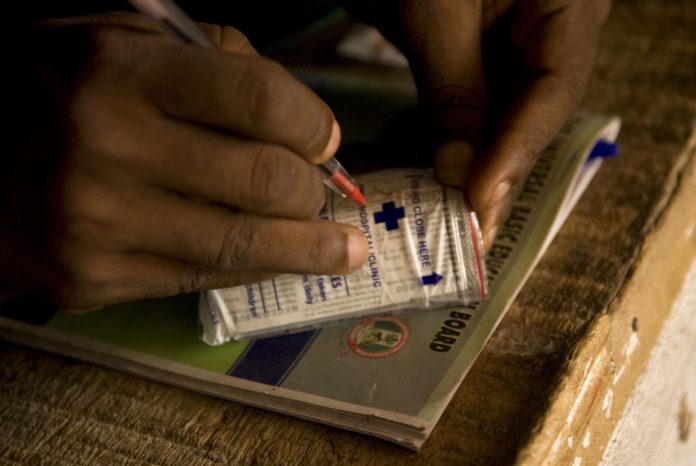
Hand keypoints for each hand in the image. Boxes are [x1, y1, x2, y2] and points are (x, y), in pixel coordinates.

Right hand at [0, 13, 366, 309]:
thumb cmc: (54, 89)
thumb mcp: (120, 40)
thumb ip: (211, 60)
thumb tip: (300, 122)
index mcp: (118, 71)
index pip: (257, 99)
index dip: (311, 123)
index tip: (327, 139)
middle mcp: (106, 148)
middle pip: (262, 181)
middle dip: (311, 190)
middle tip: (321, 191)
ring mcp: (96, 225)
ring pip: (241, 247)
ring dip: (308, 249)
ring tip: (343, 251)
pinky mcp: (89, 281)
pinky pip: (200, 280)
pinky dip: (251, 269)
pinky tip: (275, 259)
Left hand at [347, 0, 609, 246]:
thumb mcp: (438, 14)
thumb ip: (455, 93)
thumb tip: (457, 171)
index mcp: (568, 6)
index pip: (553, 94)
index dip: (516, 152)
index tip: (478, 200)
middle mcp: (553, 32)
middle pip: (533, 116)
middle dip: (498, 173)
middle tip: (470, 234)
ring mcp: (519, 46)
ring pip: (506, 119)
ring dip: (478, 167)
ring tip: (454, 222)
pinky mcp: (483, 56)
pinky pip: (479, 107)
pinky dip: (458, 143)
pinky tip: (440, 180)